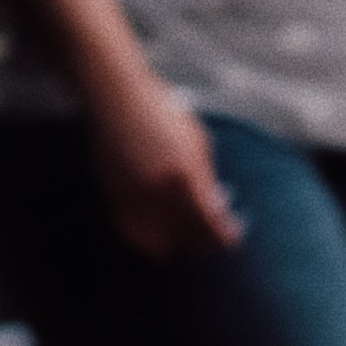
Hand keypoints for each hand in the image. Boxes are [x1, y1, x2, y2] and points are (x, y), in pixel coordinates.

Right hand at [88, 77, 243, 261]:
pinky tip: (160, 227)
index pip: (211, 228)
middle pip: (188, 241)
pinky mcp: (112, 201)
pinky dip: (150, 238)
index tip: (233, 234)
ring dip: (177, 244)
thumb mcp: (197, 142)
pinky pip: (135, 235)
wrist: (115, 99)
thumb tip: (217, 210)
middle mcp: (158, 195)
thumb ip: (207, 179)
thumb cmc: (160, 114)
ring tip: (187, 234)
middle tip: (214, 238)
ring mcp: (132, 200)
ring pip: (159, 245)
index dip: (226, 237)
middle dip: (205, 243)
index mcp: (185, 178)